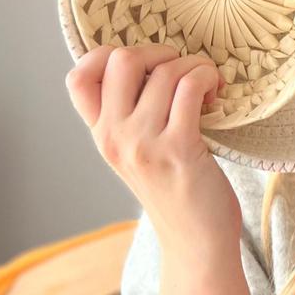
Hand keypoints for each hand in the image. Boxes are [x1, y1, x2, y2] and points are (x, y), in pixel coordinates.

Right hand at [65, 43, 241, 265]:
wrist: (196, 243)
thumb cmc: (176, 192)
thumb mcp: (137, 154)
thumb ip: (130, 117)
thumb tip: (148, 63)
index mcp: (102, 135)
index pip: (78, 78)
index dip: (107, 54)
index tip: (144, 64)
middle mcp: (114, 137)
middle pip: (122, 59)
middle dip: (159, 51)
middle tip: (181, 70)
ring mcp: (143, 143)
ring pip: (166, 71)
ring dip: (196, 67)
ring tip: (207, 87)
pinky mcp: (178, 148)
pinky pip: (191, 87)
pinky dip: (208, 78)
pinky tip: (215, 94)